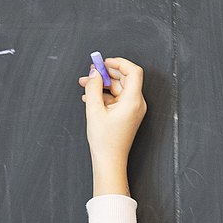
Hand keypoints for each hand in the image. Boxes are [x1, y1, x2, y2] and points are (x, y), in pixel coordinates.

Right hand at [78, 57, 146, 196]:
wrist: (110, 161)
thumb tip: (94, 72)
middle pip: (125, 78)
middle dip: (107, 73)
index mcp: (133, 101)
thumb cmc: (105, 141)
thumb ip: (94, 87)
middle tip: (92, 71)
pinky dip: (105, 94)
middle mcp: (137, 103)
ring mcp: (133, 109)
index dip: (119, 63)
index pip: (133, 71)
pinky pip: (117, 98)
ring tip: (85, 84)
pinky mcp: (127, 114)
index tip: (104, 62)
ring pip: (119, 88)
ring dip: (103, 84)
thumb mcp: (94, 110)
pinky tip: (90, 96)